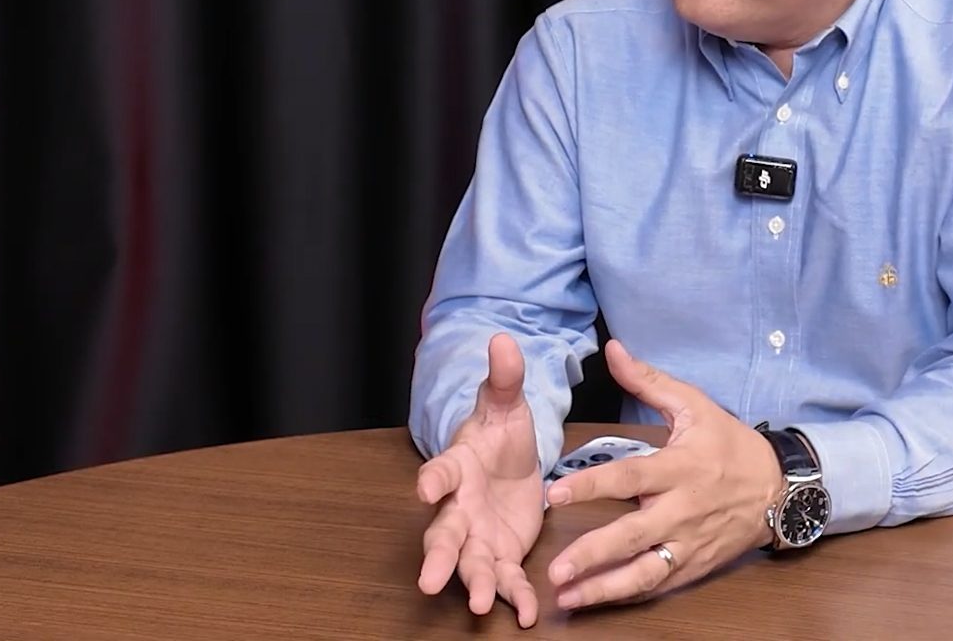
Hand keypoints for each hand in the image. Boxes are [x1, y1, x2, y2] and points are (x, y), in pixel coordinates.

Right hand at [415, 333, 545, 627]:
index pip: (439, 472)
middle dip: (436, 556)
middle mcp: (459, 507)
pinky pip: (506, 580)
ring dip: (473, 585)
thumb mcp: (506, 404)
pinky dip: (515, 598)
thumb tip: (503, 339)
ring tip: (479, 606)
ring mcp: (478, 535)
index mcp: (457, 467)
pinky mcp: (502, 555)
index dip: (431, 480)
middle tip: (428, 579)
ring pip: (469, 564)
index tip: (423, 490)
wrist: (513, 463)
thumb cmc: (499, 433)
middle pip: (442, 533)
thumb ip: (504, 378)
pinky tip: (529, 616)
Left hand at [542, 339, 783, 610]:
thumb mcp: (695, 406)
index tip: (554, 494)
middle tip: (555, 570)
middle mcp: (682, 510)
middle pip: (632, 535)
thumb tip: (612, 349)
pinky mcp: (695, 566)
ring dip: (605, 588)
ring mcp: (689, 543)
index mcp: (679, 468)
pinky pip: (659, 585)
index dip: (591, 486)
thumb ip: (649, 381)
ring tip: (568, 598)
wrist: (780, 489)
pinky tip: (596, 600)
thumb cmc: (731, 444)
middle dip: (592, 553)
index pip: (629, 478)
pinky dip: (628, 595)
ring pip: (645, 572)